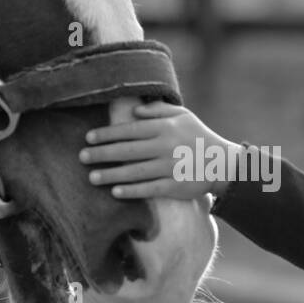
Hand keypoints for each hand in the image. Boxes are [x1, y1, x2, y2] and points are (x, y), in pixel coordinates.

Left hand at [79, 101, 240, 201]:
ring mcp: (170, 167)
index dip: (107, 134)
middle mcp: (165, 146)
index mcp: (165, 127)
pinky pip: (149, 189)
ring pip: (135, 171)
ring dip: (111, 174)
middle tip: (81, 157)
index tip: (88, 138)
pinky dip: (131, 190)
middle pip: (127, 150)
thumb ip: (158, 110)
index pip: (130, 130)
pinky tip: (115, 192)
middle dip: (102, 154)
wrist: (222, 162)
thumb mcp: (183, 115)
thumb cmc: (198, 136)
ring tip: (92, 177)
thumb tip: (135, 111)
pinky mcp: (175, 186)